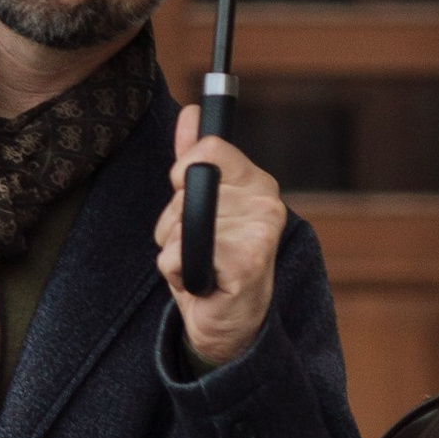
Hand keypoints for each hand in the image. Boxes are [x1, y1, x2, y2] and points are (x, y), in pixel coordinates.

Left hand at [155, 106, 286, 370]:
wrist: (228, 324)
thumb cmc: (214, 259)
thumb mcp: (202, 202)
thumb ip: (195, 156)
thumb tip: (190, 113)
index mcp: (257, 182)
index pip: (208, 149)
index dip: (183, 170)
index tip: (186, 192)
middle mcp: (266, 203)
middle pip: (185, 185)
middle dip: (173, 217)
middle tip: (197, 242)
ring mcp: (259, 234)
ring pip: (176, 222)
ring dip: (172, 246)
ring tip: (198, 263)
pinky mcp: (244, 265)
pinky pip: (175, 254)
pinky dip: (174, 272)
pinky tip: (198, 282)